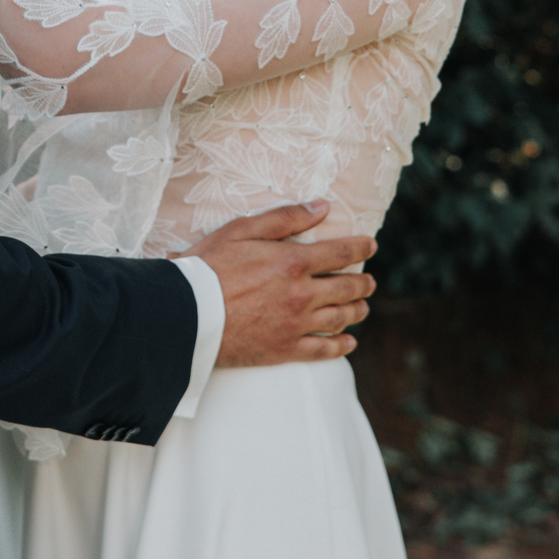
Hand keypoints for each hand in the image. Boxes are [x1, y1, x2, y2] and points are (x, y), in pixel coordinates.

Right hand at [188, 201, 375, 366]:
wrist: (186, 313)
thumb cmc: (208, 266)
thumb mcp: (241, 230)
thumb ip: (284, 218)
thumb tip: (322, 207)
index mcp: (293, 261)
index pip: (341, 253)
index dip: (360, 248)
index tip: (371, 245)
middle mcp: (302, 294)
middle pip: (347, 288)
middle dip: (363, 283)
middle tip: (370, 281)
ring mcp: (296, 324)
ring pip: (341, 318)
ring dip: (357, 311)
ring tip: (362, 307)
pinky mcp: (285, 349)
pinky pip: (324, 351)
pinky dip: (341, 346)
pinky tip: (348, 342)